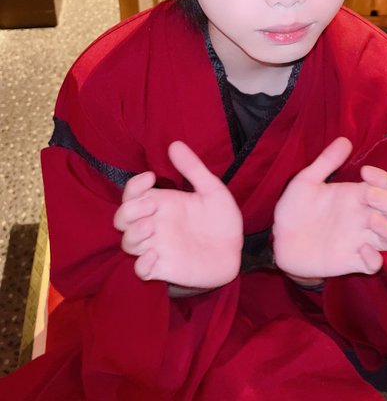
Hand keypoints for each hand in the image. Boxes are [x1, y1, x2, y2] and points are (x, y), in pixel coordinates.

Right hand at [113, 141, 243, 287]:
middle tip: (151, 205)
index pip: (132, 193)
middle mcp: (155, 224)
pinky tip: (155, 256)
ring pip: (127, 242)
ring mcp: (158, 246)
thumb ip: (193, 168)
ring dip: (133, 234)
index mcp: (163, 203)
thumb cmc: (221, 218)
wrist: (237, 250)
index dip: (134, 185)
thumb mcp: (212, 189)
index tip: (151, 177)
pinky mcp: (165, 268)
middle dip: (128, 211)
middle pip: (122, 218)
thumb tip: (175, 144)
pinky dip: (142, 265)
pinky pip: (141, 270)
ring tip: (151, 226)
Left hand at [273, 137, 386, 278]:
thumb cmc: (295, 208)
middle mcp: (362, 217)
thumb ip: (325, 162)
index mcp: (354, 196)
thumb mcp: (306, 180)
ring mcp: (358, 240)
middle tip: (368, 195)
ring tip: (371, 221)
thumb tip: (345, 140)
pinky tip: (363, 251)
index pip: (383, 186)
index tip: (365, 171)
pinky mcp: (351, 261)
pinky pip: (373, 264)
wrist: (278, 239)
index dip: (382, 178)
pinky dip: (374, 259)